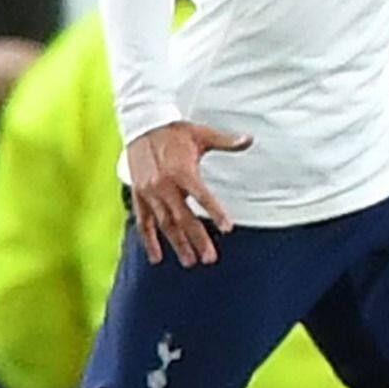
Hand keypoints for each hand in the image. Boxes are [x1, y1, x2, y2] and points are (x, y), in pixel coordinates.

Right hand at [125, 120, 252, 266]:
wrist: (142, 126)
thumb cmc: (176, 132)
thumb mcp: (202, 134)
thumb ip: (226, 141)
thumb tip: (249, 139)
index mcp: (182, 171)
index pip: (202, 196)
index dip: (215, 212)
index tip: (227, 228)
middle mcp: (165, 185)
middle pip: (183, 217)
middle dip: (197, 239)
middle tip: (210, 258)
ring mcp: (150, 192)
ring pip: (165, 224)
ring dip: (177, 244)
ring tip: (190, 262)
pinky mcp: (138, 195)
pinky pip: (143, 222)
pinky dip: (149, 240)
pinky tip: (157, 257)